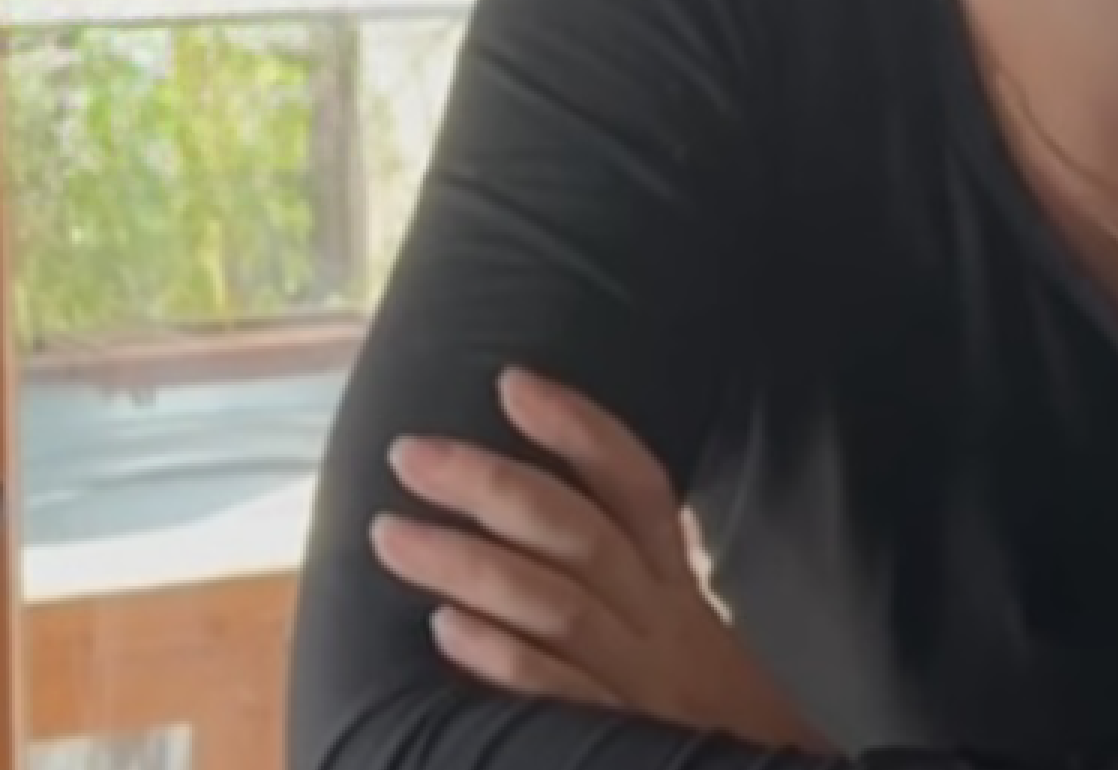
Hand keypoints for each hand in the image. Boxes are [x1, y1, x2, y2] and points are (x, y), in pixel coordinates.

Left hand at [371, 368, 827, 749]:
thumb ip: (638, 605)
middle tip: (409, 453)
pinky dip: (507, 658)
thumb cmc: (726, 734)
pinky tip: (447, 630)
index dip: (580, 431)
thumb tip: (557, 550)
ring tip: (391, 534)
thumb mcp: (697, 653)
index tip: (513, 382)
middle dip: (492, 484)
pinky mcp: (625, 740)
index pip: (638, 490)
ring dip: (470, 562)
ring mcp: (644, 684)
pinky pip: (562, 691)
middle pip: (580, 533)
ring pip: (557, 603)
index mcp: (678, 596)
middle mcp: (663, 626)